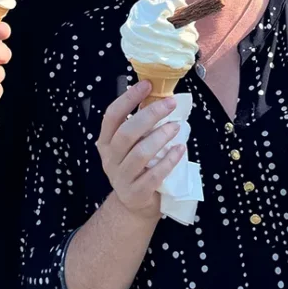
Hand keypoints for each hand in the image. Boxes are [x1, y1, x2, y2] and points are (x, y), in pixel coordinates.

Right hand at [95, 81, 185, 219]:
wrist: (135, 205)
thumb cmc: (138, 166)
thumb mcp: (133, 144)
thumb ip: (141, 123)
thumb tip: (160, 94)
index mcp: (106, 141)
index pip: (112, 115)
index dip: (128, 97)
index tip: (147, 84)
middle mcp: (109, 158)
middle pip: (126, 132)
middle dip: (150, 114)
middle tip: (170, 104)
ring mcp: (121, 177)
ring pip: (140, 153)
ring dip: (160, 137)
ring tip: (176, 126)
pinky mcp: (135, 193)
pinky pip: (153, 175)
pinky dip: (169, 161)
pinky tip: (180, 149)